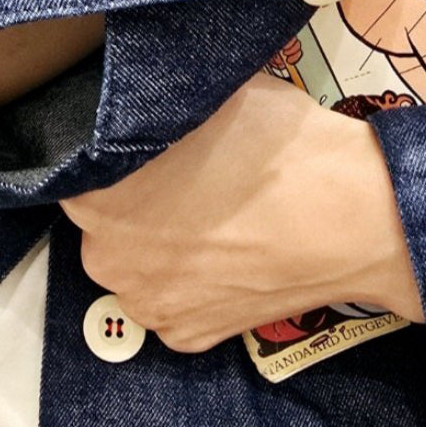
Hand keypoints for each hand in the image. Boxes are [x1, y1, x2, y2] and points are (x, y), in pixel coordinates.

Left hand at [59, 71, 423, 352]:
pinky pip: (172, 302)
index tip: (140, 148)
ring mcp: (147, 304)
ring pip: (136, 265)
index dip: (110, 156)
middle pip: (103, 221)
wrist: (349, 220)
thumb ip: (159, 102)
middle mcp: (105, 257)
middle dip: (133, 202)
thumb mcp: (207, 93)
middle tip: (184, 179)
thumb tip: (146, 88)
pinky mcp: (186, 338)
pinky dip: (191, 283)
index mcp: (95, 193)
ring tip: (213, 217)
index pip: (77, 169)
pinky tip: (228, 253)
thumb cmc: (277, 148)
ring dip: (160, 246)